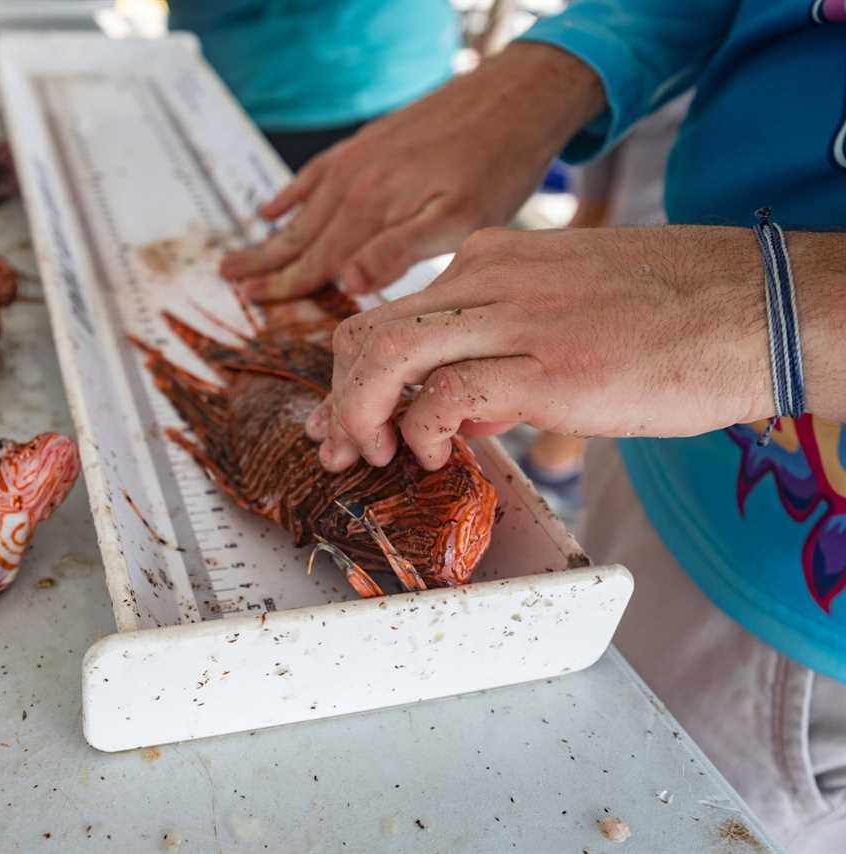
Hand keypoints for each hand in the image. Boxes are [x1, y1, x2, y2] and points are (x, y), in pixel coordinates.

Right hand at [219, 42, 604, 301]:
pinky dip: (291, 193)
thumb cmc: (496, 165)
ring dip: (271, 235)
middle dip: (264, 263)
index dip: (284, 287)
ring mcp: (357, 161)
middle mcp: (354, 185)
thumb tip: (346, 282)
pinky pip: (316, 173)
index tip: (251, 303)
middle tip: (227, 281)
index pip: (318, 263)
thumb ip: (401, 252)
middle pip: (301, 237)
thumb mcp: (462, 220)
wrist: (513, 95)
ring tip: (238, 254)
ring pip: (303, 209)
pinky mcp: (368, 142)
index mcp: (371, 212)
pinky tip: (272, 206)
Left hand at [305, 226, 775, 470]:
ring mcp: (519, 317)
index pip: (387, 311)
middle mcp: (490, 277)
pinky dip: (421, 432)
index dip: (351, 373)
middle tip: (339, 446)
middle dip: (340, 397)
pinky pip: (446, 396)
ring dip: (361, 413)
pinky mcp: (551, 365)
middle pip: (370, 332)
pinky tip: (436, 455)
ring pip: (390, 354)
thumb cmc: (669, 315)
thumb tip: (454, 412)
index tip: (342, 417)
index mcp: (490, 260)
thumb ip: (497, 351)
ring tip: (372, 456)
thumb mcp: (560, 311)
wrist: (757, 308)